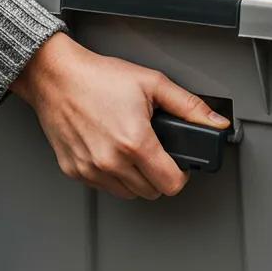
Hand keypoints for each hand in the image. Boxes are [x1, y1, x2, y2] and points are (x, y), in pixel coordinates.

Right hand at [11, 33, 228, 199]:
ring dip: (137, 179)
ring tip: (134, 151)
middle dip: (159, 175)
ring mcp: (90, 169)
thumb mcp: (153, 83)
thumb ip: (189, 107)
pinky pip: (104, 187)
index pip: (171, 184)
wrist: (55, 76)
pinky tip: (113, 152)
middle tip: (156, 153)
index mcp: (135, 142)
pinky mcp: (74, 171)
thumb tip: (216, 123)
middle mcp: (111, 161)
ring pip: (129, 194)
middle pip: (152, 192)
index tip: (178, 164)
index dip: (181, 174)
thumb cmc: (99, 77)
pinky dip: (113, 176)